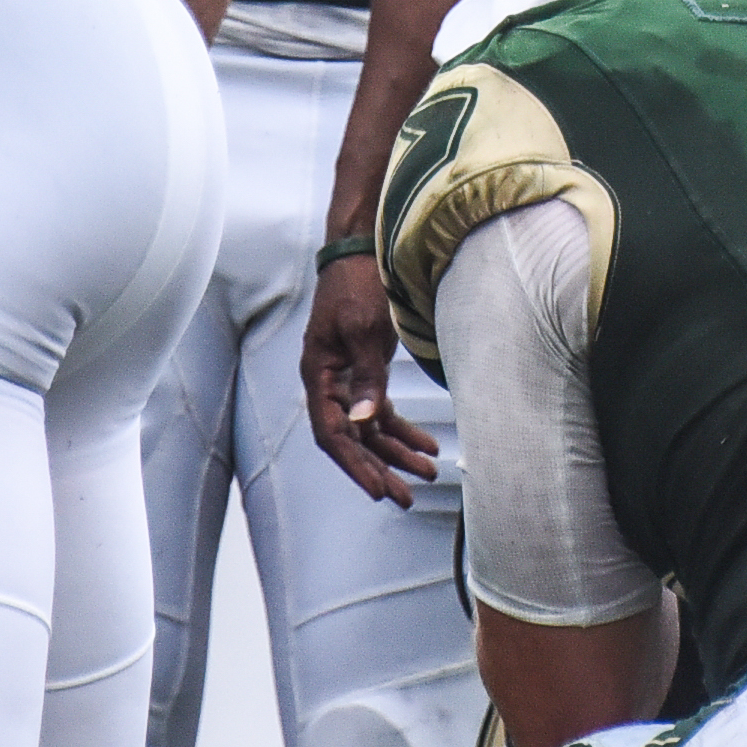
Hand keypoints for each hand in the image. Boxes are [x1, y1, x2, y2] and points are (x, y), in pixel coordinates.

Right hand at [302, 248, 441, 505]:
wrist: (362, 250)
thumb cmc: (356, 284)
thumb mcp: (363, 329)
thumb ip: (366, 377)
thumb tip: (364, 421)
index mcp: (318, 375)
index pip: (332, 433)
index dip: (354, 465)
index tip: (379, 489)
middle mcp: (329, 383)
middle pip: (351, 439)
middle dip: (379, 469)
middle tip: (405, 497)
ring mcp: (347, 378)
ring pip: (369, 429)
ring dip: (396, 453)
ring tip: (427, 474)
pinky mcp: (365, 370)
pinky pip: (381, 412)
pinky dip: (402, 430)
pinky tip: (427, 446)